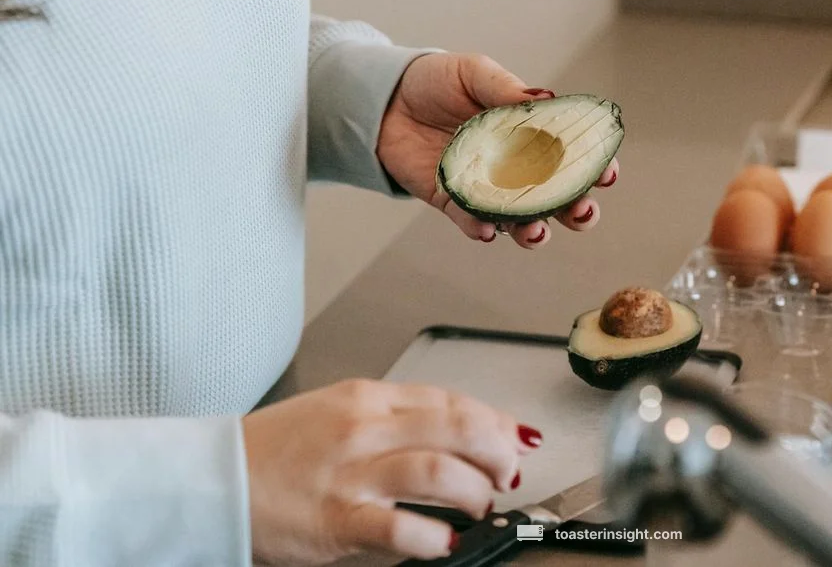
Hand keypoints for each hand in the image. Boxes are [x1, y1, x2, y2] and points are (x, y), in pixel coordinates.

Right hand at [241, 379, 541, 565]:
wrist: (209, 479)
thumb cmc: (272, 452)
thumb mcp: (336, 414)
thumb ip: (394, 420)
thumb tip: (454, 433)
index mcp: (366, 398)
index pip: (451, 400)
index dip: (495, 421)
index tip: (514, 439)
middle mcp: (364, 429)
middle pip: (458, 427)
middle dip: (498, 451)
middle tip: (508, 473)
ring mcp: (351, 474)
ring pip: (440, 471)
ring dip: (475, 492)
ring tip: (480, 505)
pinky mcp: (337, 519)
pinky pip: (400, 528)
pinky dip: (433, 536)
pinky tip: (443, 540)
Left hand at [377, 53, 619, 249]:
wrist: (385, 99)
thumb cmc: (435, 81)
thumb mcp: (473, 73)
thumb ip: (504, 89)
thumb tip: (544, 97)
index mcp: (531, 134)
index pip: (572, 156)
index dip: (594, 167)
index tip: (606, 173)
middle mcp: (516, 167)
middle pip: (558, 199)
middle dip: (577, 210)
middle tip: (582, 211)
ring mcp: (487, 189)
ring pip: (521, 221)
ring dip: (534, 231)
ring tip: (535, 230)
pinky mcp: (454, 202)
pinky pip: (474, 223)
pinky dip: (483, 229)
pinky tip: (488, 229)